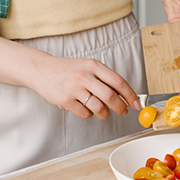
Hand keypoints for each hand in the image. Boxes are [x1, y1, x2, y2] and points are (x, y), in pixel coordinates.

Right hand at [0, 34, 141, 119]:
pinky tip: (85, 108)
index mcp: (93, 65)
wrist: (41, 70)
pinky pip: (85, 114)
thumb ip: (104, 79)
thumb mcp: (87, 67)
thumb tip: (125, 96)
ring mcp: (74, 89)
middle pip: (111, 97)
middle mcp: (84, 76)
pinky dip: (88, 114)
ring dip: (105, 114)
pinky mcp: (65, 100)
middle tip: (123, 111)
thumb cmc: (68, 70)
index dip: (131, 95)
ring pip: (99, 108)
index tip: (137, 103)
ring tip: (103, 112)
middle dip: (121, 107)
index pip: (118, 82)